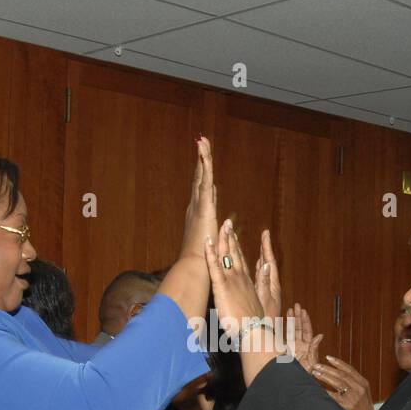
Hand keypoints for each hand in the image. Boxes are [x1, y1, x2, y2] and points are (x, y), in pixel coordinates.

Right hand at [181, 136, 217, 258]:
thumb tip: (216, 239)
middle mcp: (195, 207)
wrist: (194, 269)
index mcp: (198, 216)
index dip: (203, 176)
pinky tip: (204, 152)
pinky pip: (205, 180)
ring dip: (202, 157)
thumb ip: (212, 241)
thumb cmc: (201, 265)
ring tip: (202, 140)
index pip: (203, 191)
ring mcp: (198, 205)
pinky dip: (204, 165)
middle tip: (201, 143)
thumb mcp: (210, 249)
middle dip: (201, 161)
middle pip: (199, 179)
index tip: (205, 164)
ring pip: (201, 176)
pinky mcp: (204, 206)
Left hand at [205, 220, 265, 332]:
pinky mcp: (222, 286)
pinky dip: (211, 253)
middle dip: (232, 238)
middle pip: (235, 254)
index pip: (241, 262)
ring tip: (222, 225)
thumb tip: (246, 302)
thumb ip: (247, 300)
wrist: (253, 331)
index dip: (237, 248)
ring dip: (224, 239)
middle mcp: (240, 278)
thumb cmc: (250, 325)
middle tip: (228, 223)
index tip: (235, 237)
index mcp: (246, 284)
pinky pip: (215, 266)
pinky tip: (208, 241)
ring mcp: (232, 280)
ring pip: (227, 255)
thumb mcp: (250, 309)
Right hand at [253, 230, 281, 319]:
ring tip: (258, 251)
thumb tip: (267, 264)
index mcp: (272, 285)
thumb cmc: (264, 319)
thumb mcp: (265, 299)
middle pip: (267, 265)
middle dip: (264, 251)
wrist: (261, 336)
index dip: (266, 248)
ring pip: (263, 273)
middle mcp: (270, 287)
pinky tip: (255, 272)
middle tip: (263, 237)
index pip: (270, 262)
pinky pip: (259, 282)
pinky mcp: (261, 300)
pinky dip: (258, 274)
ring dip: (260, 261)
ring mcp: (266, 293)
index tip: (266, 234)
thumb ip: (264, 282)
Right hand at [287, 303, 322, 373]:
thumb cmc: (304, 376)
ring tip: (290, 309)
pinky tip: (280, 321)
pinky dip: (281, 330)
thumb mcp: (312, 363)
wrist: (291, 384)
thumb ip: (314, 349)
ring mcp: (291, 348)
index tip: (303, 311)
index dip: (305, 321)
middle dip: (297, 316)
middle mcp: (299, 346)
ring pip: (290, 331)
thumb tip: (320, 335)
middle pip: (298, 328)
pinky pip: (282, 338)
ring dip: (290, 320)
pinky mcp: (283, 351)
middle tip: (297, 305)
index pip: (306, 331)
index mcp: (307, 348)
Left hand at [311, 356, 373, 409]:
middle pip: (341, 374)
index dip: (338, 363)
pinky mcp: (347, 406)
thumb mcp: (362, 394)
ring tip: (315, 373)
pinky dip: (324, 390)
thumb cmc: (362, 409)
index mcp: (363, 383)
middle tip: (317, 366)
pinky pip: (333, 395)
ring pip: (338, 382)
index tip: (328, 358)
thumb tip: (337, 374)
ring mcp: (354, 397)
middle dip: (328, 369)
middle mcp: (360, 388)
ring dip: (325, 376)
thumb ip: (354, 384)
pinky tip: (317, 387)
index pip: (349, 369)